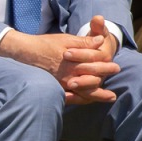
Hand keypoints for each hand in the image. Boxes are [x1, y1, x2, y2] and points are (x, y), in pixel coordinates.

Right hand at [0, 24, 119, 102]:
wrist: (24, 52)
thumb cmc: (46, 44)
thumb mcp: (66, 40)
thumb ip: (84, 42)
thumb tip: (101, 41)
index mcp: (72, 60)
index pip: (93, 62)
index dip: (105, 63)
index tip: (116, 66)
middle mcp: (67, 74)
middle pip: (91, 78)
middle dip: (105, 77)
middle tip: (117, 78)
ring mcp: (61, 83)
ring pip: (83, 92)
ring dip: (97, 95)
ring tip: (111, 97)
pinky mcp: (56, 87)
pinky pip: (72, 97)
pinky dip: (82, 100)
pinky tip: (90, 101)